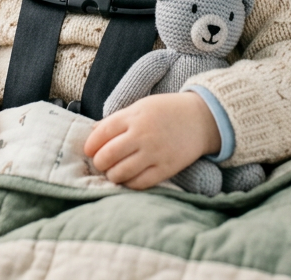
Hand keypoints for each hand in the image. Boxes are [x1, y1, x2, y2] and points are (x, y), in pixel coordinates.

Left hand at [83, 92, 220, 189]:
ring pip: (120, 172)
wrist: (201, 119)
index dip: (91, 145)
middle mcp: (142, 135)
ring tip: (114, 172)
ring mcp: (154, 153)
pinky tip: (128, 179)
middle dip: (99, 163)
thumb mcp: (141, 107)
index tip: (89, 151)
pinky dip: (129, 184)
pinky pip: (140, 183)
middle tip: (101, 163)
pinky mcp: (166, 168)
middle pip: (107, 155)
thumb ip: (118, 120)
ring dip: (112, 175)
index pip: (102, 133)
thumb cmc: (167, 111)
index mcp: (134, 116)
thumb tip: (93, 133)